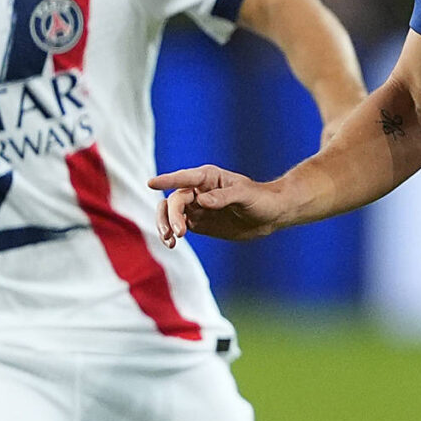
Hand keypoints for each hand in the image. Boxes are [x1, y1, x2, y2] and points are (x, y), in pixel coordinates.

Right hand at [150, 165, 291, 245]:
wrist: (270, 215)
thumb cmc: (260, 199)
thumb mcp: (244, 196)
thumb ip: (223, 197)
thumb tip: (201, 201)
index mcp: (208, 177)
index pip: (184, 178)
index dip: (167, 180)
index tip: (151, 183)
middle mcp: (198, 190)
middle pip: (174, 200)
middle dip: (171, 216)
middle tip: (178, 233)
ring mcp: (196, 207)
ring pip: (170, 213)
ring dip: (165, 225)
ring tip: (169, 241)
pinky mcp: (197, 222)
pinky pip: (178, 226)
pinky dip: (171, 234)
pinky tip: (171, 244)